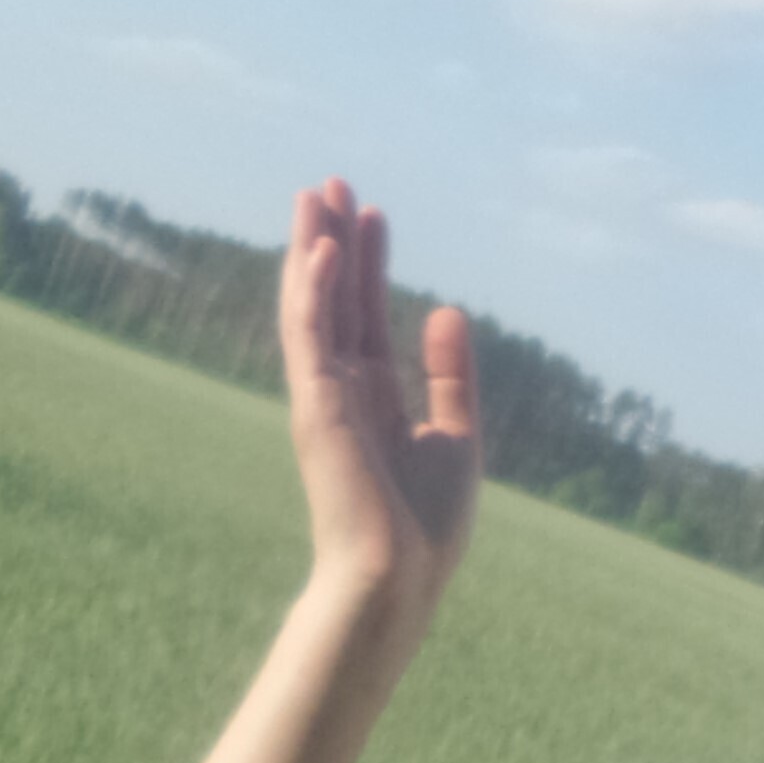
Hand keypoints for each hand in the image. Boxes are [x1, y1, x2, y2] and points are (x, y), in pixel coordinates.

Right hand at [277, 176, 480, 612]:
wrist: (398, 580)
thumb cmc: (424, 532)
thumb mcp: (455, 438)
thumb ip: (450, 376)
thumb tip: (444, 310)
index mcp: (372, 401)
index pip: (363, 316)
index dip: (367, 264)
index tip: (373, 214)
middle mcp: (340, 393)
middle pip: (331, 300)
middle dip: (330, 240)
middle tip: (330, 182)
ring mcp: (323, 398)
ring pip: (311, 307)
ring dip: (311, 248)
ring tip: (315, 193)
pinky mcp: (315, 409)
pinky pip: (309, 338)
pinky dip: (311, 292)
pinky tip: (319, 250)